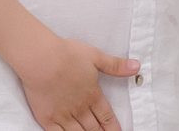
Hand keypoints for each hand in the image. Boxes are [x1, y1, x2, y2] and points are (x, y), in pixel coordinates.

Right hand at [19, 37, 138, 129]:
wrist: (41, 59)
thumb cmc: (67, 54)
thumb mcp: (95, 56)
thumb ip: (116, 65)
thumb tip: (137, 67)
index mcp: (93, 95)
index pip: (107, 117)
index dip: (113, 128)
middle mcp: (80, 109)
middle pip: (94, 129)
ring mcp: (64, 116)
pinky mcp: (48, 119)